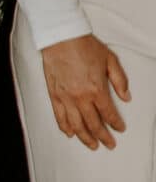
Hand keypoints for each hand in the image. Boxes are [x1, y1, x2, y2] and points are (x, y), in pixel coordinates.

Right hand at [41, 34, 129, 150]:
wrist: (61, 37)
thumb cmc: (84, 45)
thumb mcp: (110, 60)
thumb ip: (120, 80)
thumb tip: (126, 97)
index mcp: (97, 89)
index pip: (109, 114)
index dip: (116, 124)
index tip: (120, 128)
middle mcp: (81, 97)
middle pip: (93, 124)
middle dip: (103, 137)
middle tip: (109, 144)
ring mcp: (66, 97)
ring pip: (76, 125)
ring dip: (85, 137)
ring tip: (92, 144)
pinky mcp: (54, 95)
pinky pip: (59, 116)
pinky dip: (65, 127)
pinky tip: (70, 133)